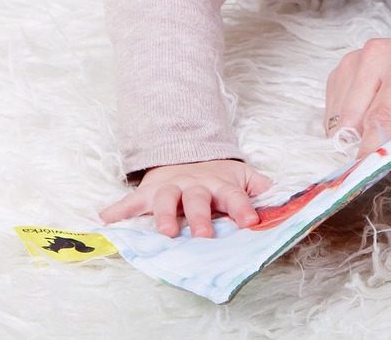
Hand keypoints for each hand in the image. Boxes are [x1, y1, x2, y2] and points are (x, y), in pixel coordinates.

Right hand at [99, 159, 272, 238]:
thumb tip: (286, 198)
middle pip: (198, 200)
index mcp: (220, 184)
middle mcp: (195, 186)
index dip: (242, 208)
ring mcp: (170, 188)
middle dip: (201, 218)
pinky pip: (130, 201)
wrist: (185, 154)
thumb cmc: (217, 176)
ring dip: (163, 216)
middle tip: (204, 236)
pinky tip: (105, 219)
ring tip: (164, 232)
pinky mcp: (148, 191)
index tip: (251, 221)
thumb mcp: (242, 176)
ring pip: (165, 200)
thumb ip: (260, 188)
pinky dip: (117, 210)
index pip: (234, 196)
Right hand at [324, 0, 390, 156]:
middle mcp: (380, 52)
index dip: (378, 152)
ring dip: (361, 141)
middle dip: (371, 151)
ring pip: (340, 123)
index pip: (385, 115)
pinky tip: (382, 126)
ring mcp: (358, 59)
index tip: (378, 178)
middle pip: (356, 122)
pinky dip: (353, 131)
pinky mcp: (345, 70)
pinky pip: (335, 116)